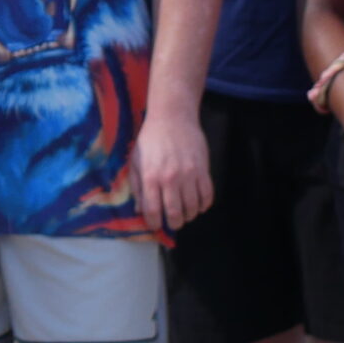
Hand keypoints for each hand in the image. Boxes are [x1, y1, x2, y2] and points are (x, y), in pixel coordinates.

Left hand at [131, 109, 212, 232]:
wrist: (172, 118)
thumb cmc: (150, 139)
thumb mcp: (135, 161)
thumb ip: (137, 187)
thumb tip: (139, 210)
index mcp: (150, 177)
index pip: (153, 211)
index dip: (154, 223)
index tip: (156, 225)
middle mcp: (170, 179)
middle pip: (175, 213)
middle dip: (174, 223)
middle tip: (173, 222)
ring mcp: (188, 175)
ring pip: (192, 207)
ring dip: (189, 215)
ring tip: (185, 214)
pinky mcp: (203, 170)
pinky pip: (207, 195)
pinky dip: (203, 205)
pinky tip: (198, 205)